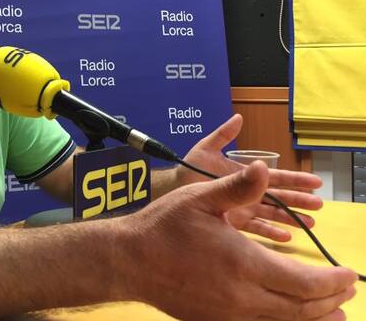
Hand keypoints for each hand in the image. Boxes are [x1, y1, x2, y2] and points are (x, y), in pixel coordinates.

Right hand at [122, 162, 356, 320]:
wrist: (131, 260)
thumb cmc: (165, 226)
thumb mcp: (200, 198)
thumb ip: (237, 187)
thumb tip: (265, 168)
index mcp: (243, 263)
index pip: (305, 283)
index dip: (333, 281)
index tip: (349, 275)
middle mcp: (242, 296)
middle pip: (301, 309)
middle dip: (330, 302)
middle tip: (347, 293)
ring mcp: (229, 314)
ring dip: (313, 319)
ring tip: (335, 316)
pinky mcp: (215, 320)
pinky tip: (290, 319)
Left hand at [176, 114, 322, 241]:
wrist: (171, 190)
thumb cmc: (188, 169)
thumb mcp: (205, 149)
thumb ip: (223, 135)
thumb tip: (238, 118)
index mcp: (244, 174)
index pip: (274, 176)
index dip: (295, 179)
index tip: (314, 181)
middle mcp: (246, 192)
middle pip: (278, 197)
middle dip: (299, 200)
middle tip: (319, 205)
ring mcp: (241, 208)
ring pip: (272, 214)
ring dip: (290, 218)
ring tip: (310, 224)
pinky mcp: (232, 222)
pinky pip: (255, 229)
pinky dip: (271, 233)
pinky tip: (286, 238)